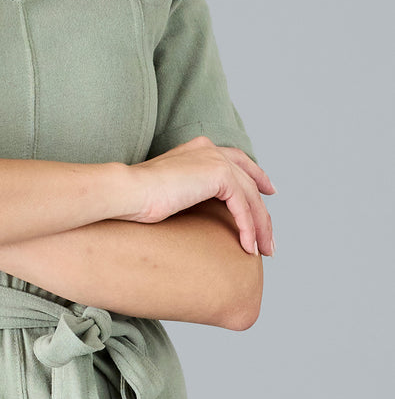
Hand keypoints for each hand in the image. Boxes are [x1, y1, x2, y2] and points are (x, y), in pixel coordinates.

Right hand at [122, 137, 276, 255]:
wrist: (129, 191)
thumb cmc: (138, 197)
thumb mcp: (171, 190)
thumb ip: (190, 191)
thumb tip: (199, 211)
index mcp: (198, 147)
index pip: (237, 160)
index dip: (256, 175)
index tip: (268, 190)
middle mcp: (210, 149)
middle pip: (249, 181)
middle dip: (262, 211)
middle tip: (269, 238)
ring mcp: (215, 160)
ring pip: (250, 197)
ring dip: (260, 226)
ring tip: (264, 250)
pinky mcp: (219, 175)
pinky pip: (243, 207)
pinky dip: (248, 229)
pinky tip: (248, 248)